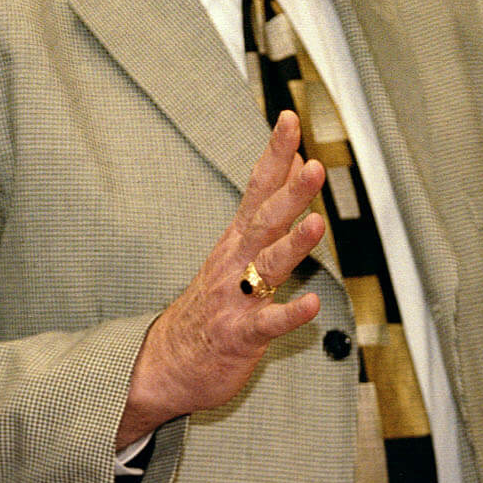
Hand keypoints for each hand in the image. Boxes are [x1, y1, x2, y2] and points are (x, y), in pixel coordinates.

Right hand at [117, 111, 327, 449]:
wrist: (166, 362)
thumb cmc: (212, 304)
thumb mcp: (237, 249)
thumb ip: (268, 207)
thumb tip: (295, 163)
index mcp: (236, 239)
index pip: (258, 187)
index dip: (275, 153)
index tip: (291, 120)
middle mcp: (235, 261)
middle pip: (264, 219)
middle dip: (290, 192)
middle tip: (314, 166)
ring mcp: (236, 298)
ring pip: (267, 265)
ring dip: (293, 244)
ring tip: (316, 223)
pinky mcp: (240, 335)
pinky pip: (268, 324)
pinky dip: (290, 314)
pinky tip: (312, 305)